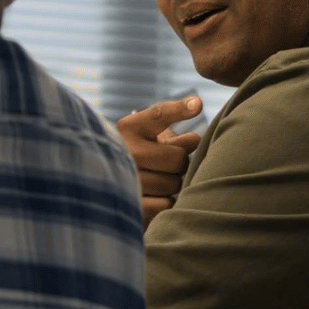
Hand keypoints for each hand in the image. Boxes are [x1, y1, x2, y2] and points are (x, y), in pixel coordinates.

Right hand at [120, 96, 204, 224]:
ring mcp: (124, 176)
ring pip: (173, 183)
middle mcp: (123, 149)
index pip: (158, 115)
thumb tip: (195, 140)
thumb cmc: (142, 155)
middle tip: (169, 164)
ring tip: (159, 179)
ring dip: (173, 184)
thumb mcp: (156, 141)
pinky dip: (166, 201)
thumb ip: (176, 140)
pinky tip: (154, 196)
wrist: (111, 181)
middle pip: (177, 158)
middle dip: (180, 162)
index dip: (179, 110)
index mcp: (130, 127)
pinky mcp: (129, 201)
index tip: (197, 105)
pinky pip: (165, 203)